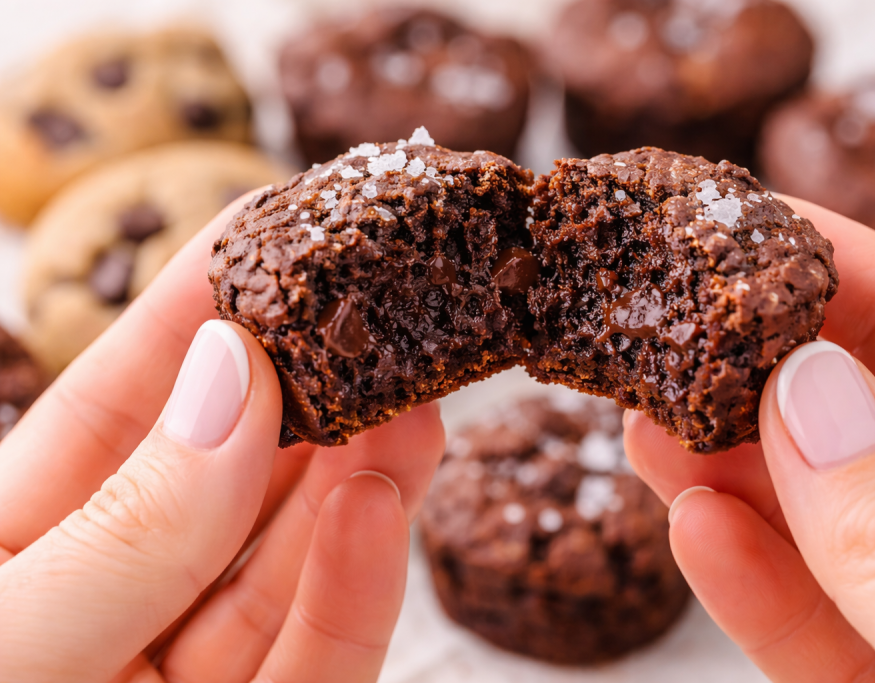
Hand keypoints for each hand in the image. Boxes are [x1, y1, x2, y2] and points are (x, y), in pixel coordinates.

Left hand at [0, 196, 445, 682]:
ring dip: (361, 475)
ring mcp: (191, 673)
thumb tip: (231, 373)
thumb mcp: (10, 636)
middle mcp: (115, 602)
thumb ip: (128, 527)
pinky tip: (380, 510)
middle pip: (231, 476)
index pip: (116, 409)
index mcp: (22, 549)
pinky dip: (358, 586)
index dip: (190, 314)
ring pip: (294, 559)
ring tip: (413, 400)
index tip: (267, 226)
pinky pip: (322, 657)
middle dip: (309, 392)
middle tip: (380, 312)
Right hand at [625, 197, 874, 682]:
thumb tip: (807, 394)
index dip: (871, 285)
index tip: (762, 230)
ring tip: (650, 425)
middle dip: (776, 385)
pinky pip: (829, 638)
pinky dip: (757, 589)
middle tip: (675, 328)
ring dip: (738, 483)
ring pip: (842, 542)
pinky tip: (693, 531)